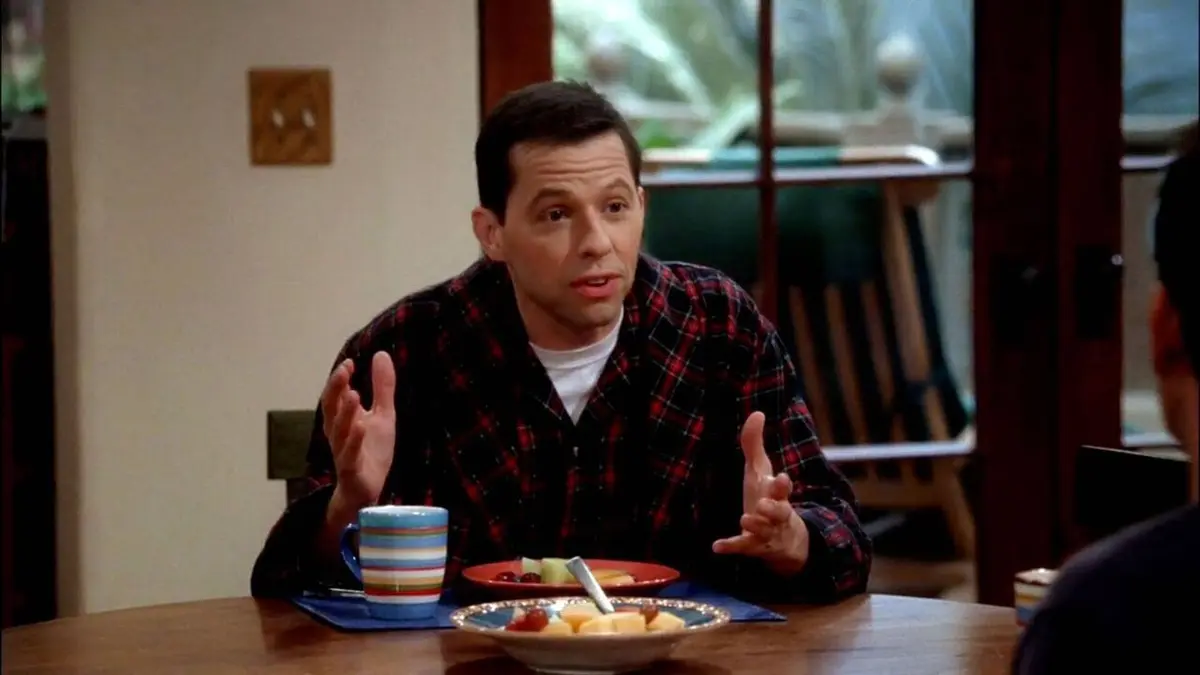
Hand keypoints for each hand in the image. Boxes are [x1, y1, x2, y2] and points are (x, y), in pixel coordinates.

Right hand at [321, 351, 396, 507]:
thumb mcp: (383, 414)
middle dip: (335, 390)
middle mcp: (338, 434)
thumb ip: (382, 387)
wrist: (368, 490)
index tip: (350, 363)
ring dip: (344, 413)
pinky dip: (353, 441)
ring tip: (352, 394)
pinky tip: (360, 426)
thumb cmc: (371, 450)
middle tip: (343, 371)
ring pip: (339, 432)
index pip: (335, 396)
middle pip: (331, 410)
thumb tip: (381, 354)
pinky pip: (349, 455)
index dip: (339, 380)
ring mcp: (343, 452)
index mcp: (343, 420)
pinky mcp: (352, 470)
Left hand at [712, 411, 809, 574]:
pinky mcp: (753, 547)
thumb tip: (757, 412)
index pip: (783, 489)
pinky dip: (731, 547)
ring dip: (755, 525)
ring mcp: (766, 533)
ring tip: (745, 518)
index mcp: (778, 495)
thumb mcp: (760, 472)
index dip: (782, 485)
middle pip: (779, 511)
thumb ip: (754, 444)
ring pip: (763, 531)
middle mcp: (775, 514)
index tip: (780, 478)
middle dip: (774, 508)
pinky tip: (716, 546)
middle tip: (764, 503)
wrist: (784, 541)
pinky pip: (742, 547)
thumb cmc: (768, 498)